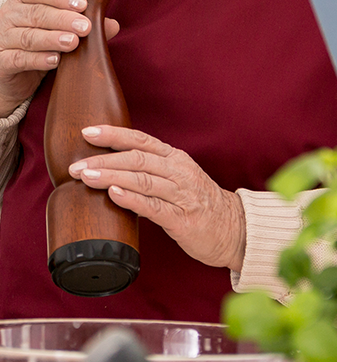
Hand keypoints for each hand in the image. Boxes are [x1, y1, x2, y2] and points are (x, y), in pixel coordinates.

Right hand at [0, 0, 119, 116]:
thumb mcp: (61, 31)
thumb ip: (85, 25)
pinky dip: (37, 59)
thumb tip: (112, 25)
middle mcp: (9, 16)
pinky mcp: (0, 62)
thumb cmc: (39, 44)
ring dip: (52, 38)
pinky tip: (54, 60)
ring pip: (27, 36)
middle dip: (63, 19)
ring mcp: (1, 39)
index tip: (82, 4)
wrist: (14, 76)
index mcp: (23, 0)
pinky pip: (17, 59)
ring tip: (72, 42)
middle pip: (36, 13)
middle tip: (84, 26)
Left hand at [69, 125, 245, 270]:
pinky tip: (114, 194)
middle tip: (76, 165)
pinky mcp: (182, 219)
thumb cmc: (199, 204)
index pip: (141, 140)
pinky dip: (132, 198)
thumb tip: (111, 169)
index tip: (88, 132)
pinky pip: (153, 205)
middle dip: (104, 159)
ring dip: (112, 176)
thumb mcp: (178, 178)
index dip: (114, 134)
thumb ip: (151, 171)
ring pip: (142, 179)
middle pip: (138, 158)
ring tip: (87, 176)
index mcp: (175, 159)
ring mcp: (182, 194)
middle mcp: (179, 171)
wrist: (235, 228)